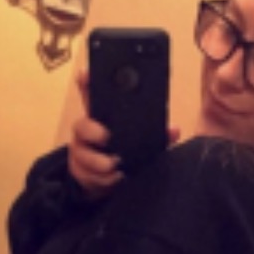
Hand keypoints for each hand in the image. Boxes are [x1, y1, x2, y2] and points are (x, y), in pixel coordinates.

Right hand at [68, 70, 181, 197]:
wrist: (101, 177)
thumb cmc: (120, 150)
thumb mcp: (136, 139)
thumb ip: (154, 134)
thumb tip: (174, 131)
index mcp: (100, 116)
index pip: (90, 94)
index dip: (86, 83)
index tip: (85, 75)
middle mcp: (86, 131)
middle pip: (81, 125)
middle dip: (93, 131)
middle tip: (107, 137)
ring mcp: (80, 151)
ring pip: (83, 153)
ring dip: (100, 161)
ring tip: (115, 164)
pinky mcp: (79, 170)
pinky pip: (88, 174)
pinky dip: (103, 178)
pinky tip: (115, 177)